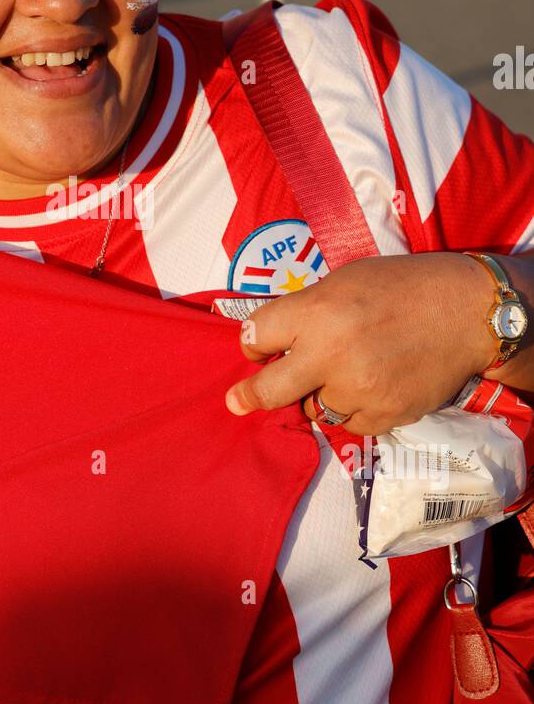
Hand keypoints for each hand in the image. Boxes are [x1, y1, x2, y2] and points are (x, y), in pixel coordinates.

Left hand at [224, 252, 497, 435]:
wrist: (466, 312)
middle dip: (250, 396)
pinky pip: (350, 423)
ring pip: (314, 409)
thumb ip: (305, 311)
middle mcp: (331, 354)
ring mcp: (358, 390)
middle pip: (269, 391)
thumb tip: (271, 341)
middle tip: (238, 401)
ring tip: (344, 372)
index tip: (258, 349)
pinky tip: (372, 384)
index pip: (257, 336)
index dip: (254, 343)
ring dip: (318, 396)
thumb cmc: (401, 287)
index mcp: (317, 312)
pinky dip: (354, 408)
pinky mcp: (384, 415)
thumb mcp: (344, 281)